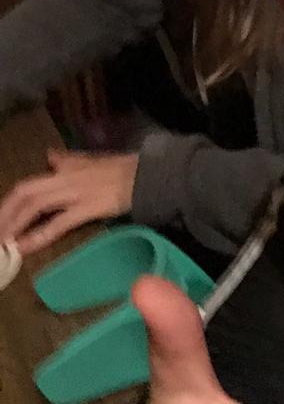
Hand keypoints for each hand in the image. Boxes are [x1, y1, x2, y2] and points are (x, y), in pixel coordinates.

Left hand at [0, 150, 138, 253]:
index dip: (9, 204)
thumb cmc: (125, 169)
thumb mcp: (92, 161)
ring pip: (35, 205)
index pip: (28, 185)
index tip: (1, 221)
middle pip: (25, 193)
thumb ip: (69, 160)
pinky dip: (38, 236)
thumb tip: (50, 156)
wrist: (149, 175)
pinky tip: (25, 247)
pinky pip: (57, 223)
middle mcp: (65, 178)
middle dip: (5, 214)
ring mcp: (75, 192)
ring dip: (14, 225)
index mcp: (65, 169)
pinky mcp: (87, 207)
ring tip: (3, 244)